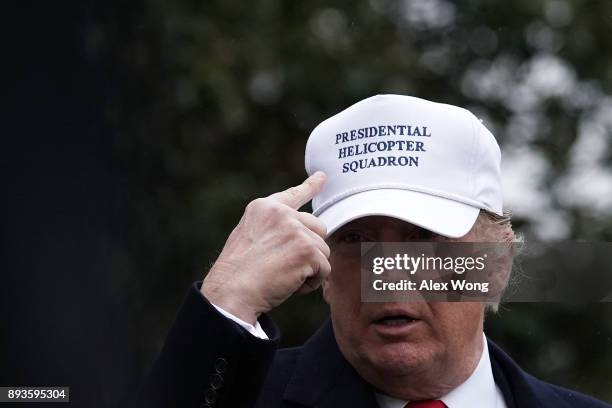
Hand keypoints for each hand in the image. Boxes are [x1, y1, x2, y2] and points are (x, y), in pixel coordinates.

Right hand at [201, 172, 329, 324]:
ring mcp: (295, 230)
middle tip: (285, 266)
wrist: (231, 292)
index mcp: (263, 208)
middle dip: (309, 249)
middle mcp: (281, 213)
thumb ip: (273, 229)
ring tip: (283, 277)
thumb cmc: (237, 274)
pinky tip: (291, 285)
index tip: (322, 177)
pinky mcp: (307, 250)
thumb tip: (301, 234)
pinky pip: (324, 269)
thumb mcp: (249, 238)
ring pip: (322, 251)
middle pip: (317, 228)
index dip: (310, 186)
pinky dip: (312, 282)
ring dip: (309, 269)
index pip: (293, 195)